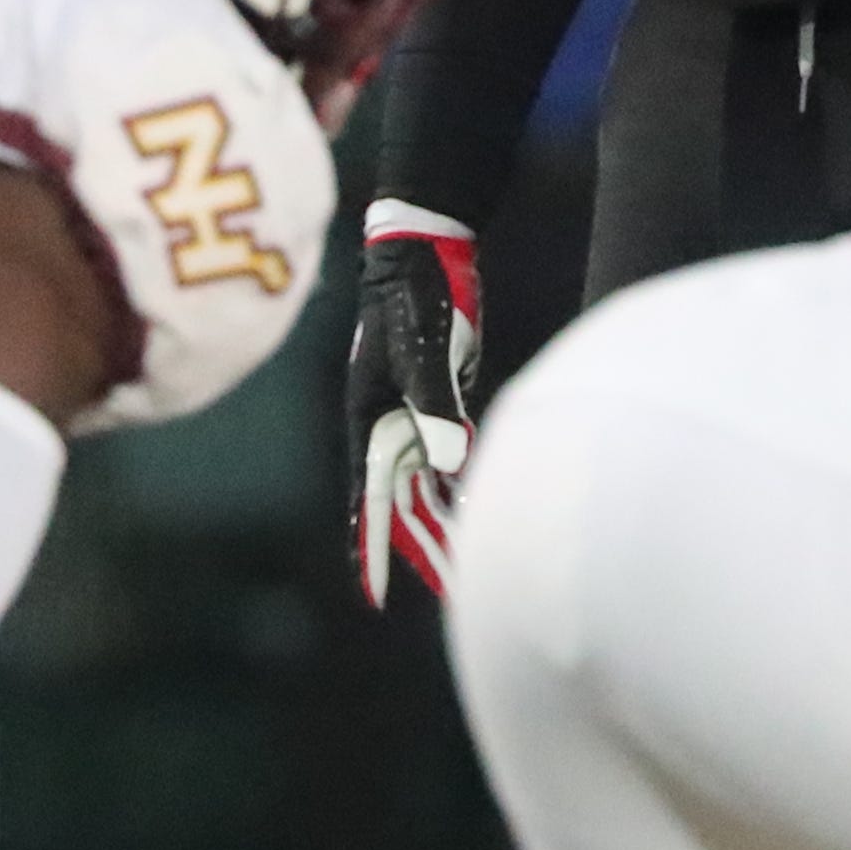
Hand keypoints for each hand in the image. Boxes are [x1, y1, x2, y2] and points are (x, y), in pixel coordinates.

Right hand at [347, 201, 480, 606]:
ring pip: (427, 487)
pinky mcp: (441, 401)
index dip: (373, 550)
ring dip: (445, 525)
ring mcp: (413, 415)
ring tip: (470, 570)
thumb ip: (435, 406)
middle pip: (403, 505)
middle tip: (455, 597)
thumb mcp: (424, 351)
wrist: (426, 251)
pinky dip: (461, 488)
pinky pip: (448, 459)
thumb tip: (448, 465)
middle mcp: (387, 427)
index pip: (370, 501)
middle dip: (424, 552)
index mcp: (370, 421)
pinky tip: (480, 512)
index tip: (375, 598)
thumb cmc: (415, 297)